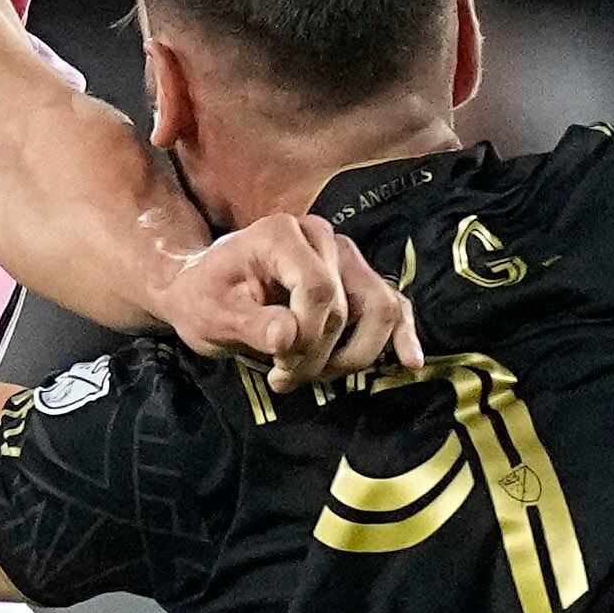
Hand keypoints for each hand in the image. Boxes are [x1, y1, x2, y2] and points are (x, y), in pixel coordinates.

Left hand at [165, 215, 425, 390]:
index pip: (318, 288)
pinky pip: (391, 305)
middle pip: (349, 305)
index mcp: (281, 234)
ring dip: (353, 355)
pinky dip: (402, 334)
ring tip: (310, 375)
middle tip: (284, 378)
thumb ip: (253, 325)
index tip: (278, 364)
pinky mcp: (356, 280)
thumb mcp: (212, 316)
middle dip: (322, 355)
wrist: (203, 290)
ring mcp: (344, 257)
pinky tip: (410, 361)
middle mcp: (321, 237)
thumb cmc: (205, 299)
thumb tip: (290, 337)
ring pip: (379, 308)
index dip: (307, 335)